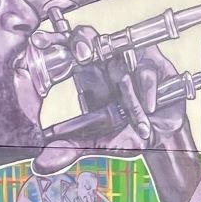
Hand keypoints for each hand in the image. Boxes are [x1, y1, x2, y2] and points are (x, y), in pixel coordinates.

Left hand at [44, 45, 192, 167]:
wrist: (161, 138)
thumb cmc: (125, 134)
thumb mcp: (96, 142)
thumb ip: (71, 148)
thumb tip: (41, 164)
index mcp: (86, 73)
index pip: (65, 50)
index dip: (53, 42)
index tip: (39, 42)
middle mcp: (106, 61)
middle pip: (89, 37)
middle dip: (81, 41)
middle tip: (80, 54)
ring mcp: (131, 59)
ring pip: (120, 48)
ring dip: (115, 59)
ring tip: (112, 75)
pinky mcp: (155, 65)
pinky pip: (148, 71)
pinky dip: (147, 88)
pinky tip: (147, 106)